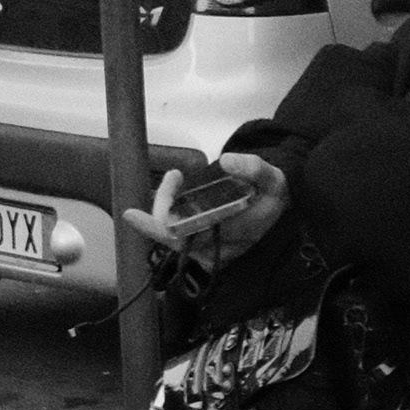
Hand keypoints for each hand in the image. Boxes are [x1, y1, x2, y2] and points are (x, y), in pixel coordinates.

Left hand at [121, 151, 290, 269]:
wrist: (279, 206)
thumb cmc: (273, 194)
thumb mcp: (274, 179)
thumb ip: (254, 169)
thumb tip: (228, 161)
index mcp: (230, 237)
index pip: (185, 239)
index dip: (157, 229)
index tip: (131, 216)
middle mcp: (213, 248)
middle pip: (170, 234)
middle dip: (164, 204)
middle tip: (174, 176)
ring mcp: (204, 247)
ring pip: (169, 230)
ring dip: (167, 202)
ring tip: (176, 178)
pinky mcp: (199, 240)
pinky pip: (174, 226)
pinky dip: (170, 206)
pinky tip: (177, 186)